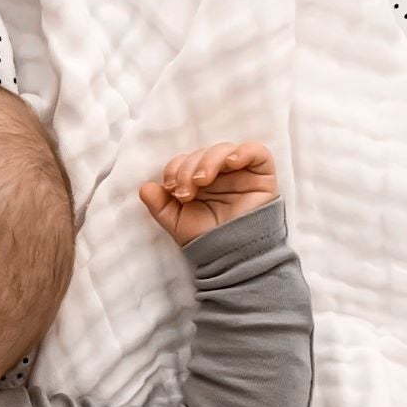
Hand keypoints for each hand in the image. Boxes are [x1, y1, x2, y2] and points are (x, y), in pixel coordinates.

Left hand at [139, 142, 276, 245]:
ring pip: (224, 150)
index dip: (175, 168)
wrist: (232, 256)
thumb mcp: (177, 223)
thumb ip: (160, 205)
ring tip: (202, 181)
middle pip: (202, 154)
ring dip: (208, 161)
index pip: (185, 161)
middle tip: (186, 190)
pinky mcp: (262, 175)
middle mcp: (219, 174)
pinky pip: (256, 152)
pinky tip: (231, 162)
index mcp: (199, 181)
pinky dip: (243, 151)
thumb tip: (145, 187)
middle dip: (189, 168)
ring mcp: (241, 173)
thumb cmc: (207, 239)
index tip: (171, 187)